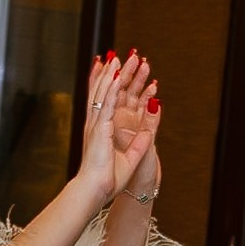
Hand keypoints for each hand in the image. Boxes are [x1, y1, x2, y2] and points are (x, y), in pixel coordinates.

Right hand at [77, 51, 158, 205]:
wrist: (95, 190)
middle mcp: (97, 123)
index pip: (104, 100)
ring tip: (119, 58)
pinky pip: (107, 105)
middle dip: (112, 73)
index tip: (111, 68)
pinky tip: (117, 76)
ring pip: (105, 93)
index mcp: (101, 129)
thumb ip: (140, 143)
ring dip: (113, 76)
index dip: (107, 83)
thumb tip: (149, 131)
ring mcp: (97, 124)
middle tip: (118, 55)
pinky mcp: (100, 129)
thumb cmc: (108, 179)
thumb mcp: (131, 158)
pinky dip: (112, 90)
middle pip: (104, 91)